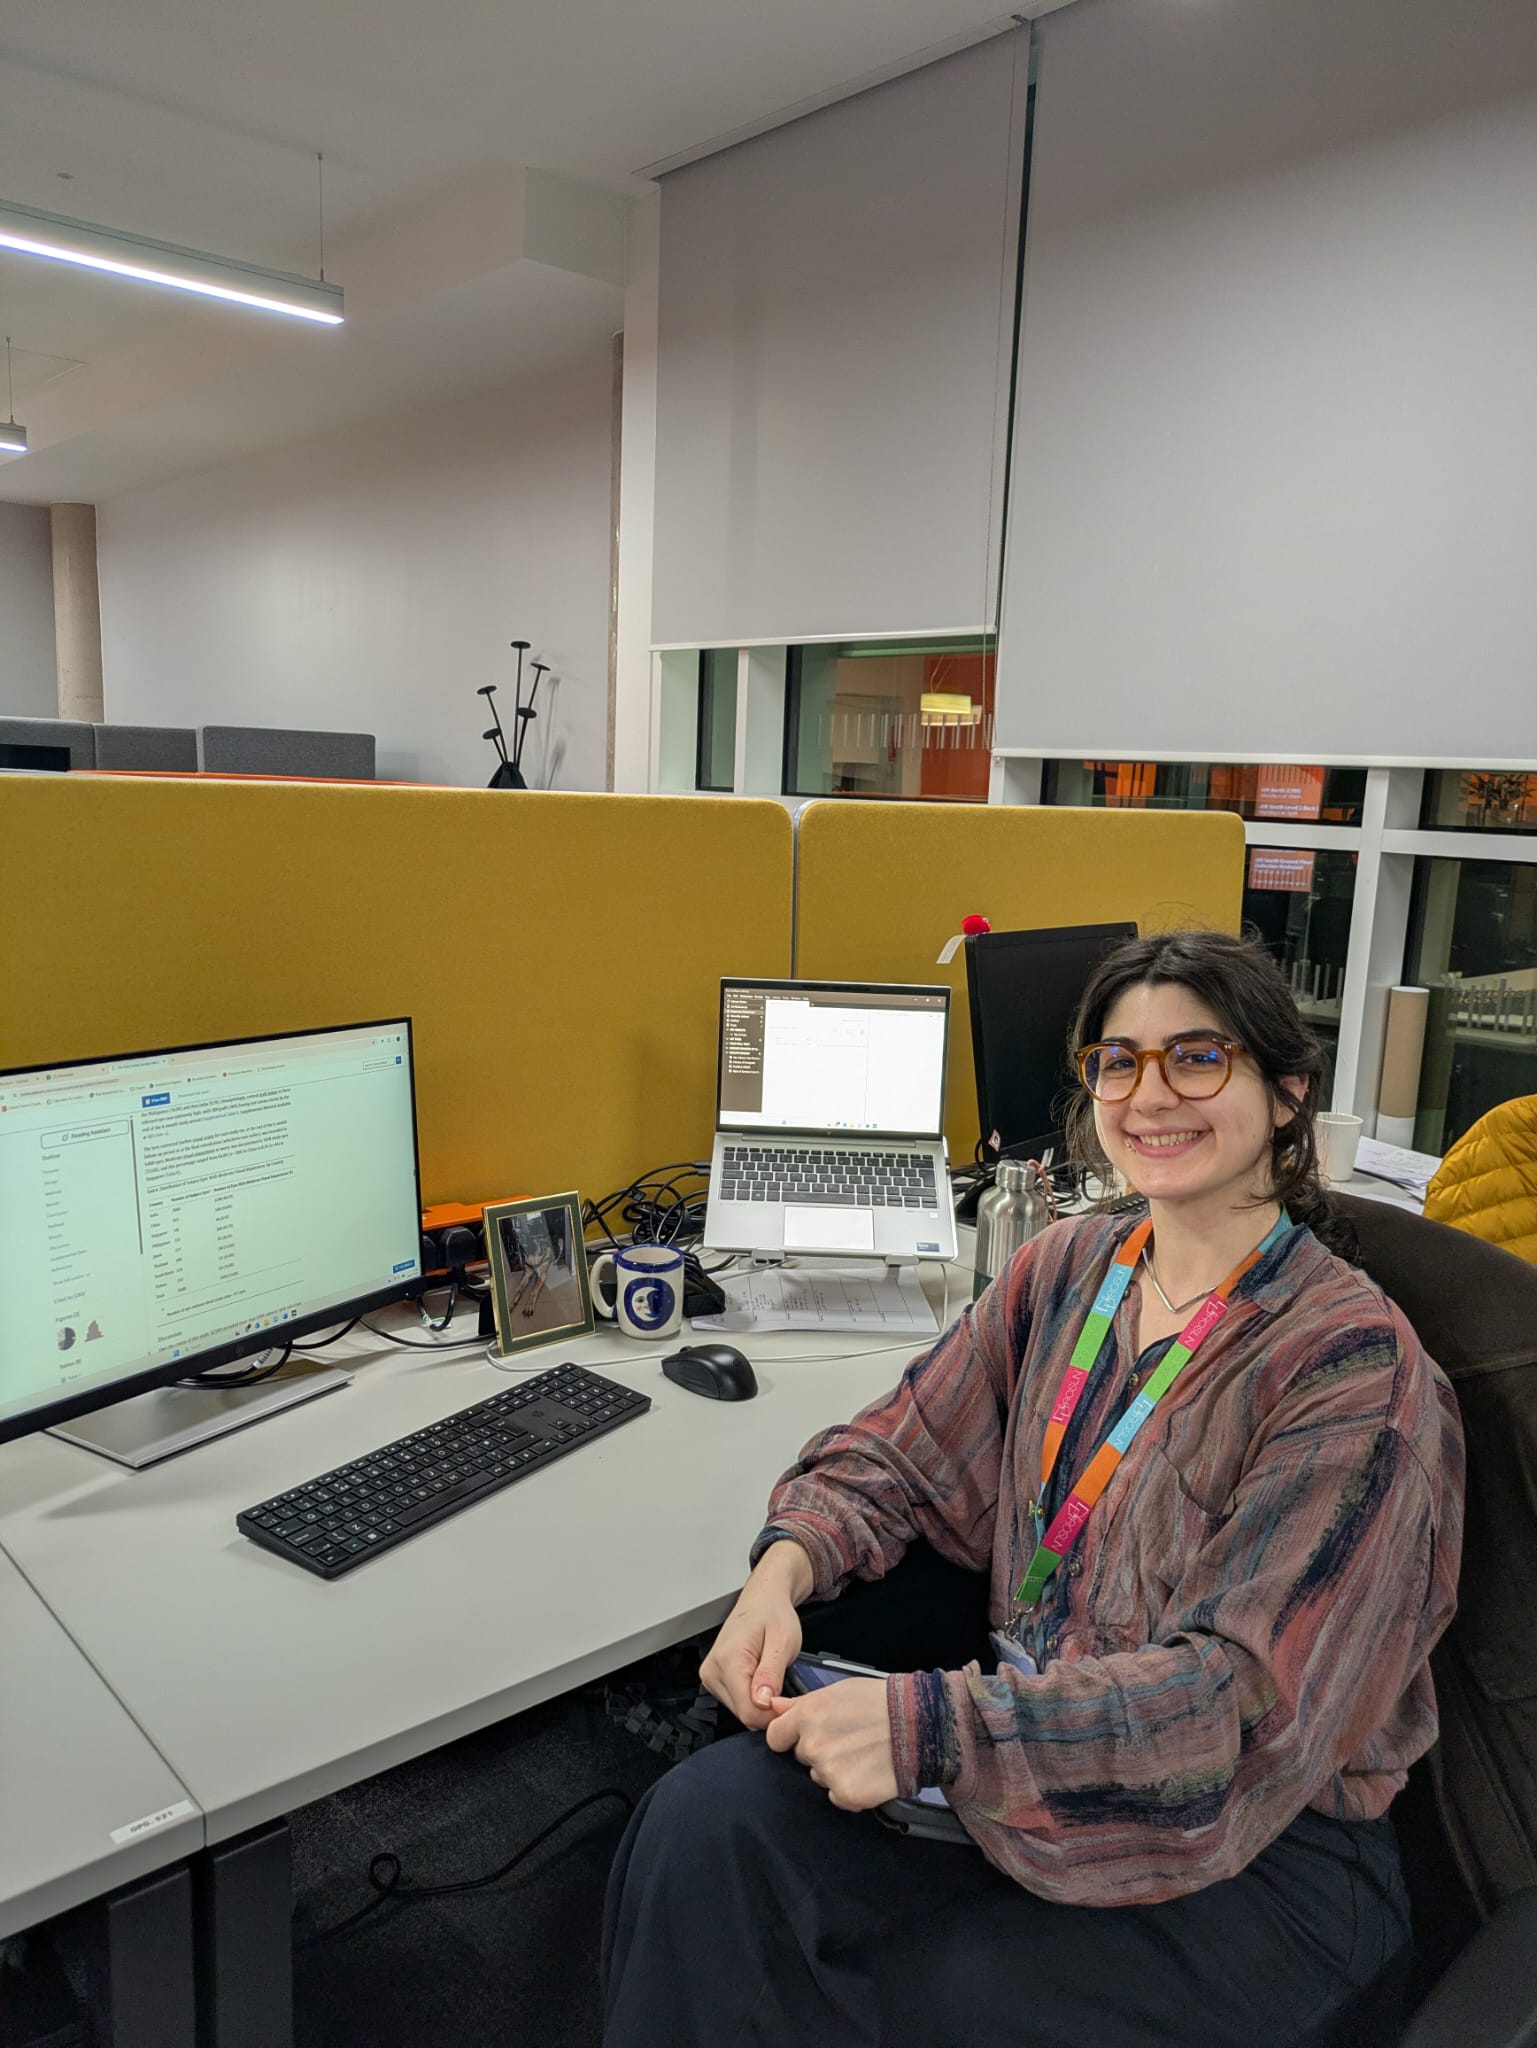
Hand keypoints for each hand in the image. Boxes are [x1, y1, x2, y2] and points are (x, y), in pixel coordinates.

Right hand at [699, 1545, 809, 1730]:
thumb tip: (762, 1702)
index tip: (790, 1701)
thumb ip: (771, 1672)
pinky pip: (737, 1703)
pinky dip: (753, 1698)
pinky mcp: (714, 1680)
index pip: (749, 1712)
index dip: (774, 1713)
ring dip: (761, 1703)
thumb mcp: (783, 1641)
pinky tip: (763, 1680)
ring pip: (741, 1712)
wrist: (762, 1600)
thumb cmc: (773, 1614)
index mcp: (728, 1660)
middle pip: (744, 1715)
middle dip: (768, 1708)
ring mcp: (711, 1677)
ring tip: (773, 1678)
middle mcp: (713, 1671)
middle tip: (785, 1684)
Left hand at [764, 1678, 899, 1810]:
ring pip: (820, 1776)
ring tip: (862, 1753)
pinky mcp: (846, 1795)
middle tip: (847, 1739)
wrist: (919, 1725)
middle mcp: (813, 1746)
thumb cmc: (881, 1702)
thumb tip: (773, 1706)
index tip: (804, 1735)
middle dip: (818, 1750)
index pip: (775, 1737)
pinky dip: (850, 1788)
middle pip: (802, 1756)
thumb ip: (801, 1702)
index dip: (789, 1736)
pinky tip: (868, 1771)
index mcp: (807, 1716)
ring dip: (835, 1770)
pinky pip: (837, 1796)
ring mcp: (828, 1772)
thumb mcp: (837, 1690)